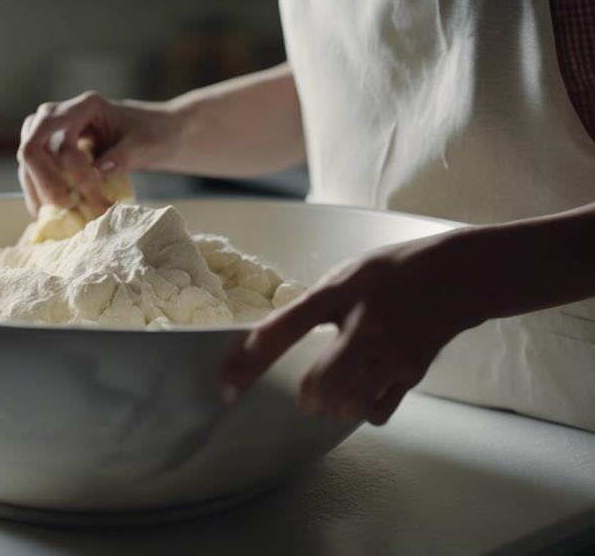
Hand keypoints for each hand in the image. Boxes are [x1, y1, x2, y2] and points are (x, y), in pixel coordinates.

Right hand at [17, 91, 183, 216]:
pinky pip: (33, 169)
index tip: (96, 199)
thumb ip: (123, 155)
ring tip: (56, 217)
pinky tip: (46, 213)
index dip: (74, 172)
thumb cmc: (152, 135)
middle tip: (70, 208)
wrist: (156, 132)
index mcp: (85, 106)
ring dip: (39, 191)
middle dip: (48, 183)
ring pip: (28, 160)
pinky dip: (38, 192)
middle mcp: (60, 113)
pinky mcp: (49, 147)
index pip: (61, 138)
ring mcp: (50, 129)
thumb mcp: (145, 145)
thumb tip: (99, 171)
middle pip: (33, 147)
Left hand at [222, 233, 480, 425]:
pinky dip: (364, 411)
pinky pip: (378, 412)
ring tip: (338, 391)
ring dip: (334, 407)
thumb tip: (267, 341)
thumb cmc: (388, 274)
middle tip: (306, 396)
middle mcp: (365, 324)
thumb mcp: (343, 275)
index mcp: (338, 292)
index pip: (281, 329)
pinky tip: (365, 392)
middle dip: (307, 398)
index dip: (248, 361)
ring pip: (348, 405)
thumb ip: (309, 306)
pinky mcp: (413, 371)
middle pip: (320, 385)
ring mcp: (392, 350)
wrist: (458, 275)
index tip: (227, 387)